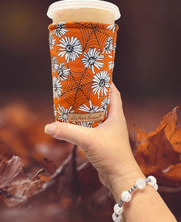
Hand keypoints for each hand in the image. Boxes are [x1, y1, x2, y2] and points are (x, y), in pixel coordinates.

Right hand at [44, 83, 142, 200]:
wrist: (120, 178)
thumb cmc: (111, 155)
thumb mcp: (88, 140)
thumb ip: (68, 132)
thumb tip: (49, 127)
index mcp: (116, 115)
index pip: (113, 92)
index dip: (105, 82)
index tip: (92, 76)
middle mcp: (114, 121)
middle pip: (103, 102)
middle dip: (91, 95)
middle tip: (77, 89)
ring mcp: (109, 131)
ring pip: (97, 116)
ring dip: (86, 110)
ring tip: (72, 105)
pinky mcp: (104, 141)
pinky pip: (93, 127)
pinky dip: (84, 123)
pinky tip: (74, 124)